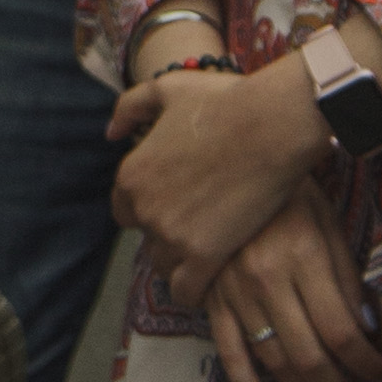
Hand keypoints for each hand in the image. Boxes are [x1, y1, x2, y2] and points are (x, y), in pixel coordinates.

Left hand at [107, 57, 329, 310]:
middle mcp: (144, 208)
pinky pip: (188, 292)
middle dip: (168, 237)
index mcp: (131, 175)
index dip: (149, 210)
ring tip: (208, 256)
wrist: (271, 124)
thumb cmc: (223, 102)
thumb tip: (110, 133)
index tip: (175, 208)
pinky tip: (213, 282)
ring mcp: (173, 234)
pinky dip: (196, 292)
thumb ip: (129, 108)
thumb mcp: (165, 90)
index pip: (124, 210)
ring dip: (182, 265)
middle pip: (146, 240)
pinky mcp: (205, 255)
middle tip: (199, 230)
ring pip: (165, 268)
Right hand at [193, 180, 380, 381]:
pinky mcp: (210, 301)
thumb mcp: (327, 223)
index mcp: (302, 257)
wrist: (223, 166)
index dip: (368, 362)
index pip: (343, 332)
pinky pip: (229, 356)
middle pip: (311, 357)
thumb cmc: (286, 195)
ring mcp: (233, 293)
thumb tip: (368, 329)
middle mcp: (266, 280)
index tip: (381, 370)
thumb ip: (346, 276)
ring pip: (275, 363)